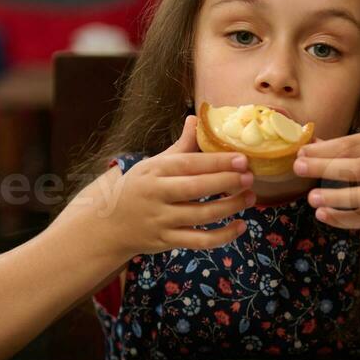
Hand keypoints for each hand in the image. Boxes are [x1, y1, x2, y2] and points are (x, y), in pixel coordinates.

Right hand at [91, 115, 255, 255]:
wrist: (109, 225)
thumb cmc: (138, 189)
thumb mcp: (153, 164)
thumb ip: (180, 146)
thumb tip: (196, 118)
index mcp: (155, 171)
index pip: (189, 163)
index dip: (218, 161)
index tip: (242, 159)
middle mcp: (157, 194)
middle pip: (196, 189)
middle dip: (227, 182)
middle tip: (250, 178)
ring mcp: (161, 220)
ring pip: (201, 216)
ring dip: (230, 207)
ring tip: (251, 198)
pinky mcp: (166, 241)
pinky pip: (199, 241)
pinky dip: (223, 236)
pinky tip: (240, 226)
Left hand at [292, 129, 359, 229]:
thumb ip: (347, 146)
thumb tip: (312, 144)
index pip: (351, 145)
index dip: (324, 149)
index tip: (301, 151)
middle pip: (357, 167)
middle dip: (326, 167)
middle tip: (299, 167)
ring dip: (337, 198)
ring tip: (312, 199)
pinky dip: (344, 219)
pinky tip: (324, 216)